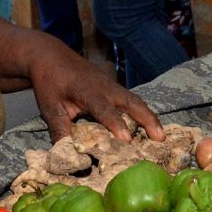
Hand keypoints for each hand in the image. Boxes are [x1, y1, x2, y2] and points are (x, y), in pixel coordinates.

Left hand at [26, 42, 165, 143]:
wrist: (50, 56)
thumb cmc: (50, 82)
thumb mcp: (50, 108)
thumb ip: (60, 131)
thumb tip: (66, 156)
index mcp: (88, 91)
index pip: (104, 110)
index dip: (115, 124)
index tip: (126, 139)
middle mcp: (105, 87)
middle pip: (131, 102)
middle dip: (147, 119)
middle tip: (160, 138)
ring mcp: (111, 85)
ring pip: (135, 100)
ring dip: (149, 116)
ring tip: (161, 135)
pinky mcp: (113, 87)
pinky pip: (131, 99)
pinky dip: (142, 111)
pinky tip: (148, 125)